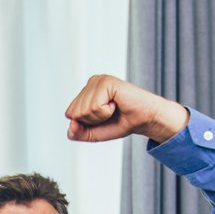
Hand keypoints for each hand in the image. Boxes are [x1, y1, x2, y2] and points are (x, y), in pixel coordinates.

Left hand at [64, 75, 189, 144]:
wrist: (144, 119)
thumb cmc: (122, 122)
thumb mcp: (94, 133)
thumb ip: (77, 133)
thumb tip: (70, 125)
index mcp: (86, 92)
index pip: (70, 114)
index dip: (86, 124)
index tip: (103, 117)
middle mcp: (90, 83)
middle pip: (74, 113)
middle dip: (92, 121)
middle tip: (109, 114)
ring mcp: (98, 80)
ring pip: (84, 110)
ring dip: (100, 117)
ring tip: (113, 108)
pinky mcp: (106, 82)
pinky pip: (95, 107)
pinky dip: (106, 112)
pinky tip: (116, 104)